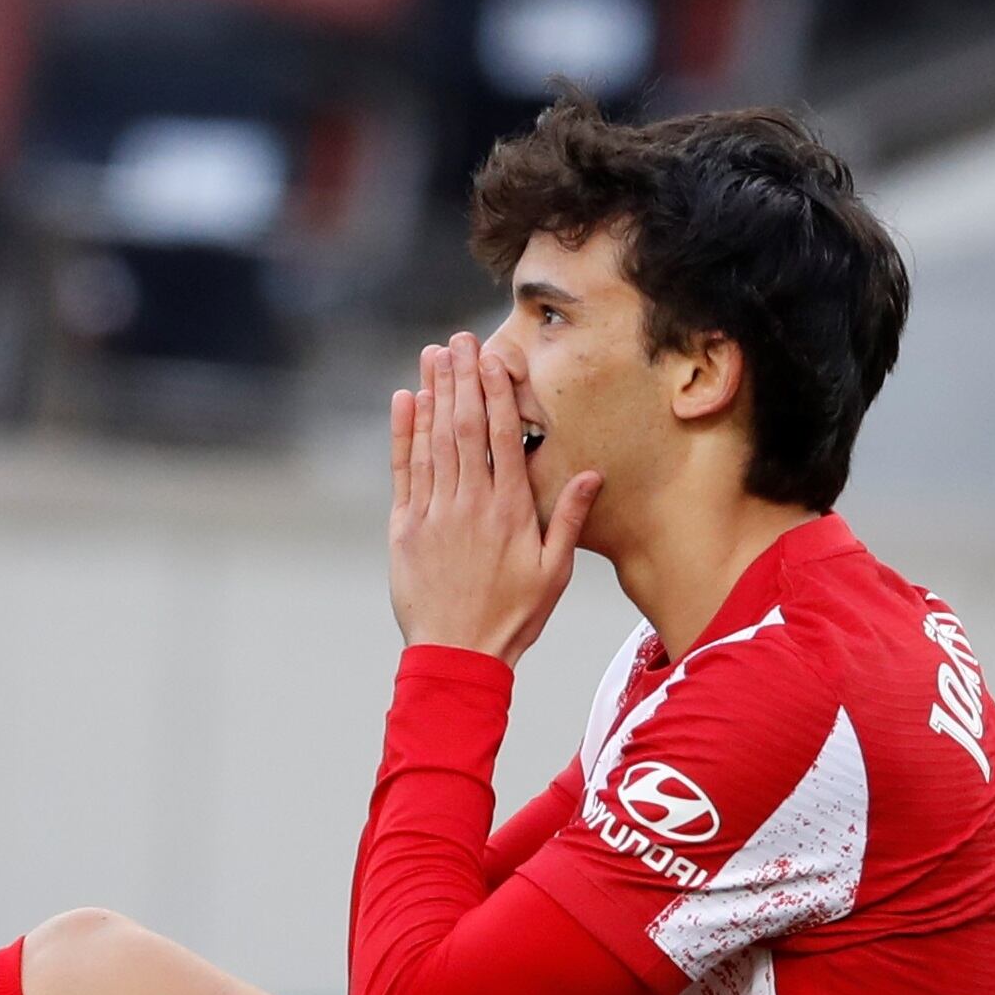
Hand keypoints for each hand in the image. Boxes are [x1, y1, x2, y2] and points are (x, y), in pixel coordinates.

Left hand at [387, 329, 596, 660]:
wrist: (458, 654)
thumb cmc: (512, 616)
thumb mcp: (554, 572)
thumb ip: (567, 518)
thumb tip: (590, 474)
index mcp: (509, 510)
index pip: (503, 436)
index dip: (496, 391)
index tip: (492, 357)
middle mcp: (470, 502)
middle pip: (465, 426)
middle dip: (462, 378)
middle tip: (459, 339)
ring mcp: (434, 512)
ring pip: (433, 440)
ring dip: (433, 394)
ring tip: (433, 355)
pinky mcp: (405, 528)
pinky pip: (404, 470)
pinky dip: (404, 433)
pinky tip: (405, 400)